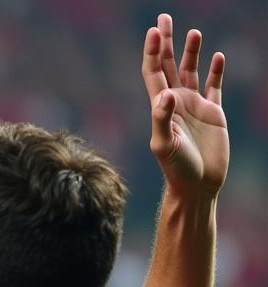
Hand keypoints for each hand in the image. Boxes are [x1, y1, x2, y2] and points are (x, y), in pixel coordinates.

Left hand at [143, 13, 227, 195]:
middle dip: (167, 43)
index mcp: (161, 108)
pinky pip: (215, 85)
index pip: (153, 73)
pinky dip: (216, 70)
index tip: (154, 31)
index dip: (153, 52)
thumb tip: (166, 94)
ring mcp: (194, 107)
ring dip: (192, 52)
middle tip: (164, 18)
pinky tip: (217, 56)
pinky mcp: (213, 112)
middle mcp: (176, 103)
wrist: (197, 186)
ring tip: (193, 32)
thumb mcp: (165, 146)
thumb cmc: (177, 169)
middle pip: (169, 66)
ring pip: (192, 72)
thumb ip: (162, 119)